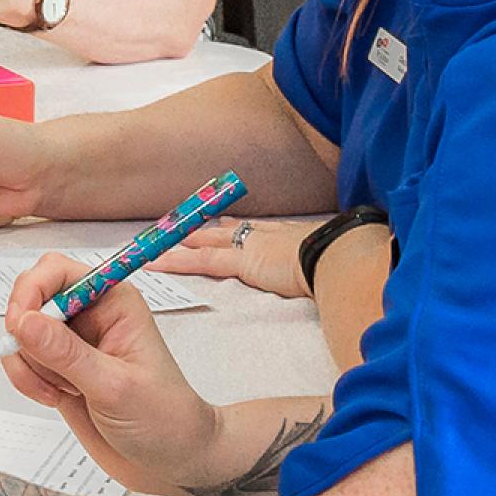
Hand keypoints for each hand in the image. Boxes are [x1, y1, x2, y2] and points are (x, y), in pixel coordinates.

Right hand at [0, 253, 222, 495]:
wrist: (172, 459)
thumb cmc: (163, 418)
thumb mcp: (114, 386)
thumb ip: (66, 353)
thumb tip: (24, 321)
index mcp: (113, 300)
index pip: (56, 270)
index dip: (32, 291)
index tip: (21, 325)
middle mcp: (90, 313)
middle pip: (32, 297)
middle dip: (25, 332)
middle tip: (42, 366)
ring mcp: (72, 341)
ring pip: (22, 331)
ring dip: (28, 363)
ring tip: (62, 391)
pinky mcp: (59, 367)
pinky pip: (23, 358)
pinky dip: (26, 379)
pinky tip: (55, 397)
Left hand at [145, 215, 323, 298]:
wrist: (339, 255)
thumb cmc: (342, 259)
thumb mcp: (332, 257)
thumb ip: (322, 263)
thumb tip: (333, 270)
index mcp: (282, 234)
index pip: (248, 228)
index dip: (228, 228)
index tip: (217, 224)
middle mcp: (261, 234)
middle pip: (219, 230)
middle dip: (195, 230)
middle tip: (174, 228)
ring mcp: (248, 245)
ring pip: (203, 242)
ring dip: (178, 244)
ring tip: (153, 245)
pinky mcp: (240, 262)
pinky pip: (201, 261)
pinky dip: (177, 262)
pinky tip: (156, 264)